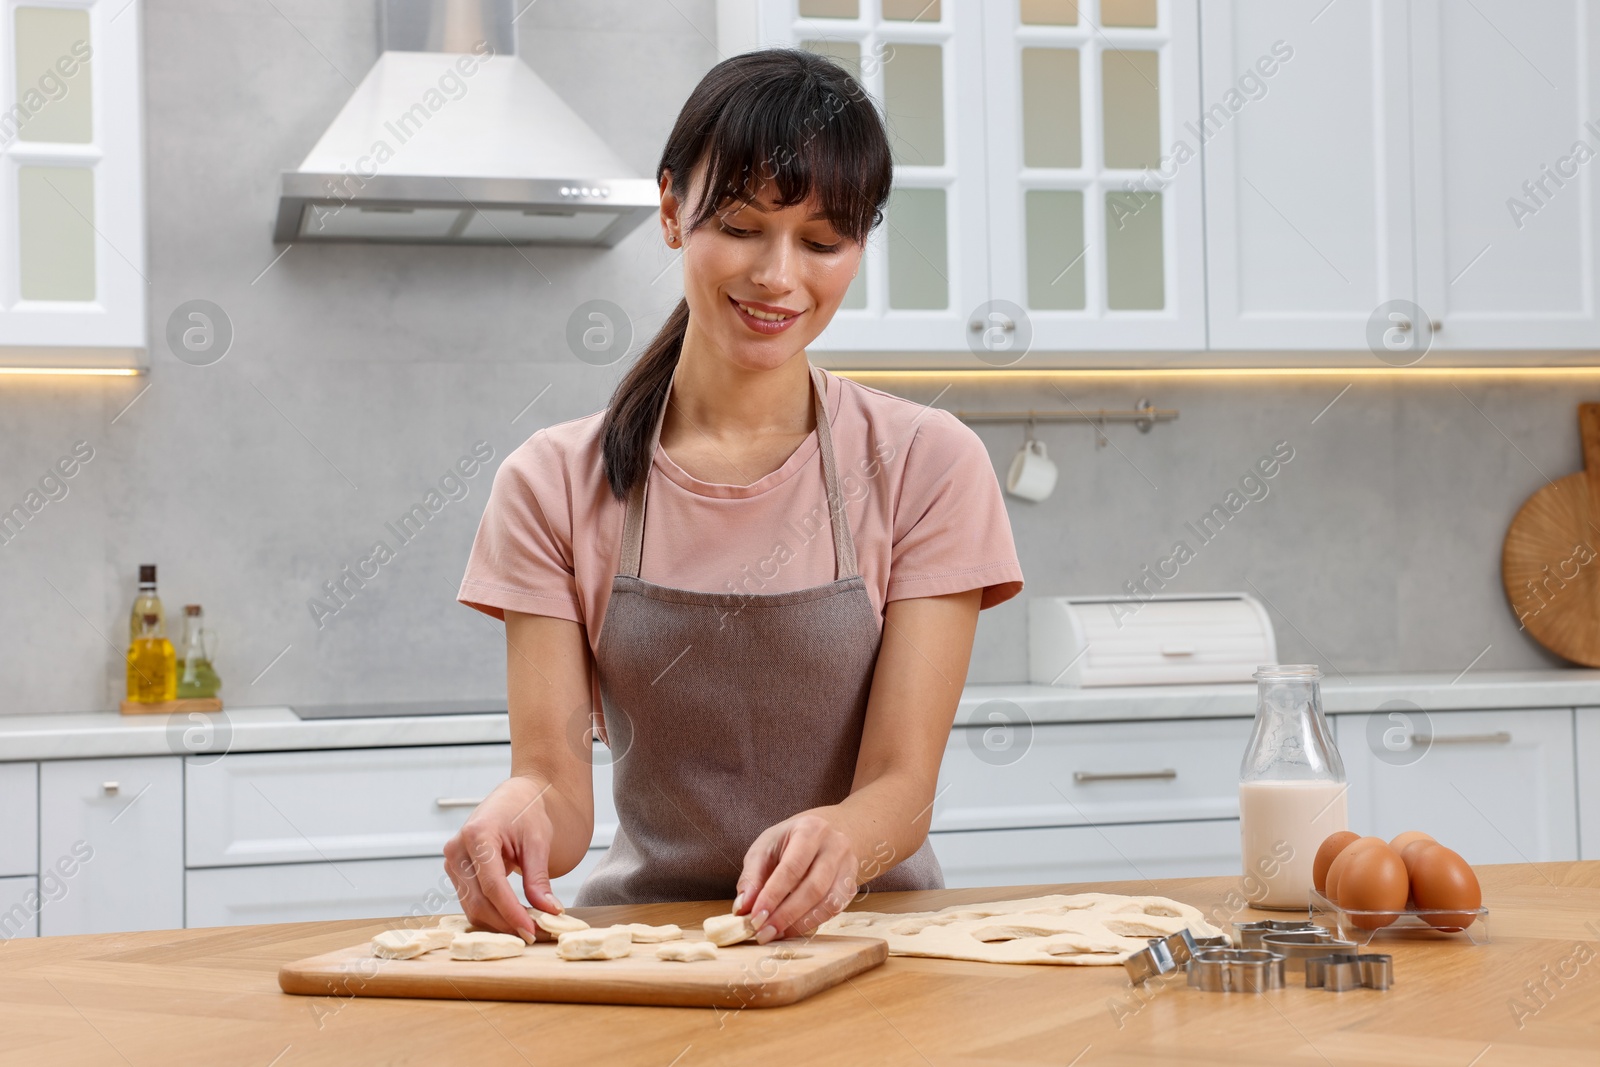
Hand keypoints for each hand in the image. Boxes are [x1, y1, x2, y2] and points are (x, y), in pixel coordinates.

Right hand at [442, 776, 561, 940]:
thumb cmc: (527, 811)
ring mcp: (452, 862)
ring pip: (472, 907)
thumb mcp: (537, 841)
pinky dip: (492, 914)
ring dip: (499, 923)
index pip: (492, 885)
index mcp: (477, 835)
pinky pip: (471, 901)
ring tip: (528, 927)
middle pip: (478, 901)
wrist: (514, 798)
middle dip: (506, 923)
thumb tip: (549, 910)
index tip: (531, 930)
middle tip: (535, 934)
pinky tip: (514, 918)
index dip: (511, 912)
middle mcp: (457, 850)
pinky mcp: (456, 873)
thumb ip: (539, 878)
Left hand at [734, 812, 859, 942]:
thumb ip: (752, 876)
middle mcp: (836, 846)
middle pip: (814, 888)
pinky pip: (834, 910)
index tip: (755, 917)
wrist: (823, 835)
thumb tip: (742, 908)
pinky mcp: (851, 886)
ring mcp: (848, 867)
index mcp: (811, 830)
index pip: (792, 868)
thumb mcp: (765, 847)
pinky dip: (811, 923)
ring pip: (829, 903)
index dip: (773, 895)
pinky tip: (791, 929)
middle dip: (786, 915)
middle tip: (763, 933)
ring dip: (799, 924)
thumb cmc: (789, 841)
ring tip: (775, 934)